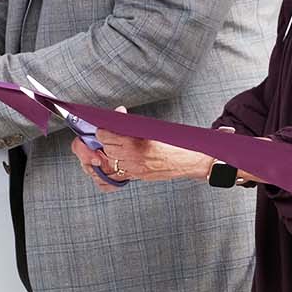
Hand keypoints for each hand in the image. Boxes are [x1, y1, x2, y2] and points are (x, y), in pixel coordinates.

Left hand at [85, 129, 209, 184]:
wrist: (189, 160)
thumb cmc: (175, 143)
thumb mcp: (152, 128)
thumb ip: (133, 124)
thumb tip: (119, 114)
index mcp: (136, 144)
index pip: (107, 137)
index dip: (102, 131)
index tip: (103, 128)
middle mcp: (133, 159)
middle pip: (107, 150)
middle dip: (105, 143)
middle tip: (107, 136)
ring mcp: (135, 170)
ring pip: (109, 164)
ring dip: (107, 156)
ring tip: (109, 149)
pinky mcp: (138, 176)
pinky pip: (116, 176)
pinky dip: (112, 169)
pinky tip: (113, 163)